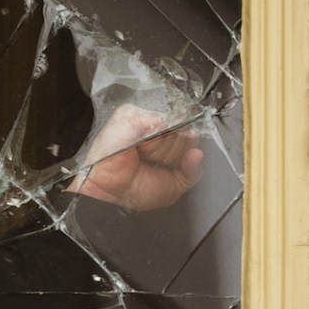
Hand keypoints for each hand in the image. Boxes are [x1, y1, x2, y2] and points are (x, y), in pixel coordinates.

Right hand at [68, 103, 203, 211]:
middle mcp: (156, 125)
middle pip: (186, 131)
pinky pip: (159, 124)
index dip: (187, 151)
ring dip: (161, 150)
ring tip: (143, 157)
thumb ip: (191, 171)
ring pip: (174, 128)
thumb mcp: (174, 186)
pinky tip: (139, 150)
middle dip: (173, 154)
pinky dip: (152, 143)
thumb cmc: (133, 189)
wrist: (111, 194)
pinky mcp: (131, 114)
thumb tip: (198, 154)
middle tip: (153, 163)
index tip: (173, 164)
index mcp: (165, 138)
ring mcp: (144, 117)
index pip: (192, 134)